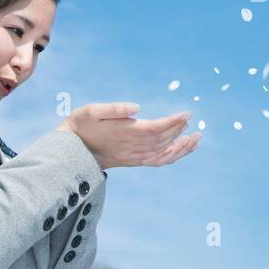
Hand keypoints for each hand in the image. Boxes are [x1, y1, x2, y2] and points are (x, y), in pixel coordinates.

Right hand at [56, 103, 200, 169]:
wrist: (71, 149)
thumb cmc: (82, 124)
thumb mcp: (92, 110)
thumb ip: (114, 108)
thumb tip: (136, 107)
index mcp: (124, 132)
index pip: (155, 128)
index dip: (173, 122)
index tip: (187, 114)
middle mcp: (131, 147)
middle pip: (162, 140)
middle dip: (179, 130)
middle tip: (191, 120)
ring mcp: (133, 156)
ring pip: (162, 154)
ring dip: (181, 146)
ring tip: (196, 138)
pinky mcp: (133, 161)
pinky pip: (157, 161)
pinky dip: (172, 156)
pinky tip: (182, 149)